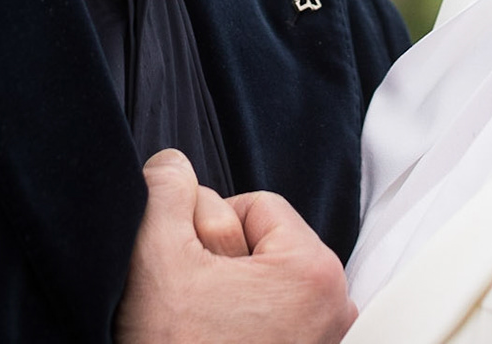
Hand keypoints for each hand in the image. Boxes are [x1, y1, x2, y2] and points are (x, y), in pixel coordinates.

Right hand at [116, 149, 356, 343]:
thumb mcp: (155, 255)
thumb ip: (167, 190)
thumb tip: (172, 165)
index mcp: (314, 274)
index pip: (258, 207)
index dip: (211, 229)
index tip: (193, 271)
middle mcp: (336, 311)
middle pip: (267, 247)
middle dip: (223, 266)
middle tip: (196, 307)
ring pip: (266, 288)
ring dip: (230, 299)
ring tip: (205, 329)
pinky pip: (273, 322)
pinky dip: (243, 328)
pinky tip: (215, 341)